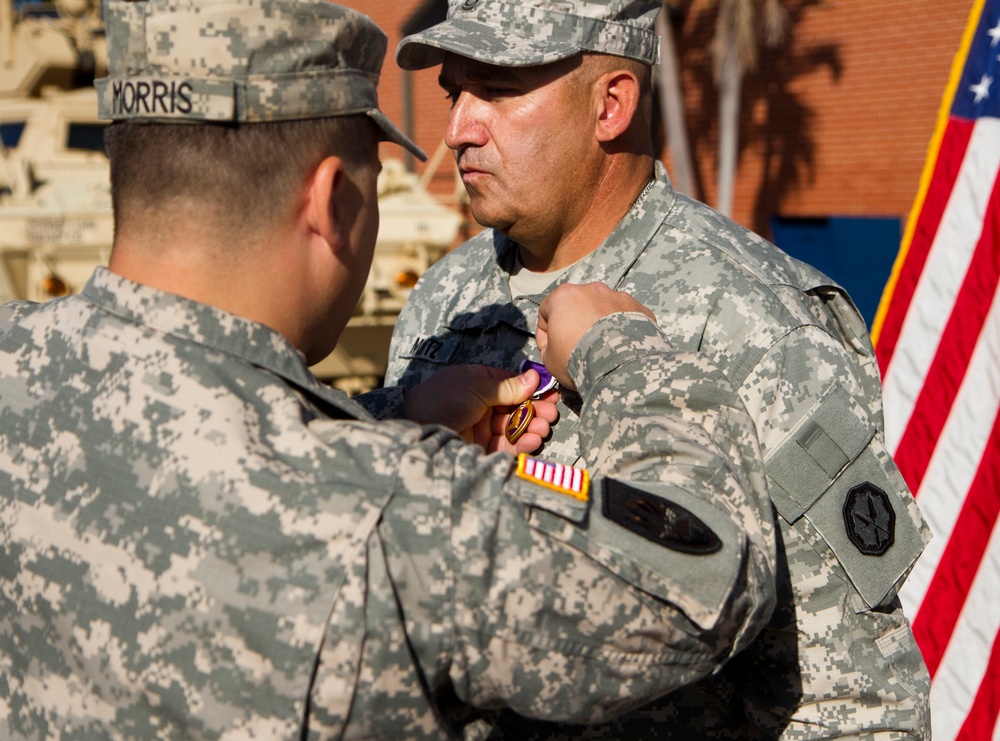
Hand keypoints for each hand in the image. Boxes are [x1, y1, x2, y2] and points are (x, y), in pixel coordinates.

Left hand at [403, 365, 557, 452]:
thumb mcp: (477, 387)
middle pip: (517, 407)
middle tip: (551, 415)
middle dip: (535, 411)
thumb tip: (534, 377)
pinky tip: (532, 440)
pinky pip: (506, 445)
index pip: (513, 385)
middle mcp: (483, 403)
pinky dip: (521, 443)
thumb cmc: (443, 398)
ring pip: (514, 427)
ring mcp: (483, 426)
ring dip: (531, 427)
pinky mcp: (481, 446)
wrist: (416, 426)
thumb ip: (507, 387)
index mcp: (481, 382)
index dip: (533, 390)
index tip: (550, 395)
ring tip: (543, 428)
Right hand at [537, 282, 655, 389]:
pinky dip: (622, 329)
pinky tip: (621, 347)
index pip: (547, 310)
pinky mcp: (638, 308)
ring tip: (602, 348)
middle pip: (578, 306)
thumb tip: (555, 349)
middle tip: (576, 347)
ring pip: (604, 309)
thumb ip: (549, 349)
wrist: (618, 366)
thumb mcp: (550, 360)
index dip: (546, 332)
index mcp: (564, 296)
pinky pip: (627, 317)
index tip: (549, 348)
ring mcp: (617, 297)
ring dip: (600, 325)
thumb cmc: (578, 359)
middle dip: (576, 324)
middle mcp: (591, 290)